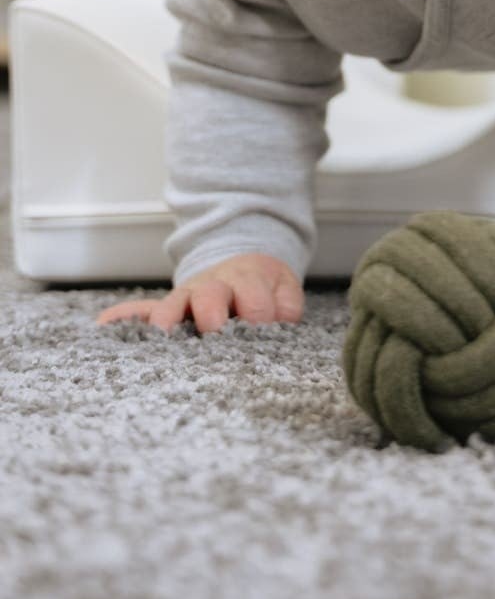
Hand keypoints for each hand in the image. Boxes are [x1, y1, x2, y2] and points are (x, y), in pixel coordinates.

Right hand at [96, 252, 304, 334]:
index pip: (255, 301)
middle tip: (213, 331)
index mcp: (248, 282)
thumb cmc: (265, 289)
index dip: (259, 316)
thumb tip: (283, 320)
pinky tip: (105, 325)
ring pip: (172, 304)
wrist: (245, 263)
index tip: (260, 331)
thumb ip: (285, 307)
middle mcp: (214, 288)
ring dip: (165, 317)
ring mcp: (186, 297)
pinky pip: (138, 310)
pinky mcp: (165, 309)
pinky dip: (121, 316)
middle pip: (210, 296)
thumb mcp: (283, 292)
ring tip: (160, 334)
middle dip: (211, 312)